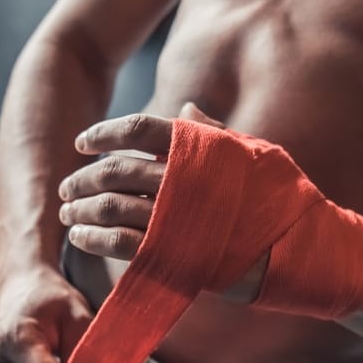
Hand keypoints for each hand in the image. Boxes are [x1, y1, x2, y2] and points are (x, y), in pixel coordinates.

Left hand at [58, 103, 265, 299]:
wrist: (294, 249)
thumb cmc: (277, 199)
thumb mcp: (251, 153)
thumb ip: (212, 133)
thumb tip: (184, 109)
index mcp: (197, 147)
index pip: (138, 129)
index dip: (104, 133)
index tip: (83, 143)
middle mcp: (181, 178)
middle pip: (114, 171)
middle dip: (83, 177)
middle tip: (67, 187)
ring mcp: (174, 217)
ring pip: (110, 206)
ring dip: (82, 209)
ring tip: (67, 213)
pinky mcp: (171, 253)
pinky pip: (118, 242)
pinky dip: (93, 239)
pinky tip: (79, 238)